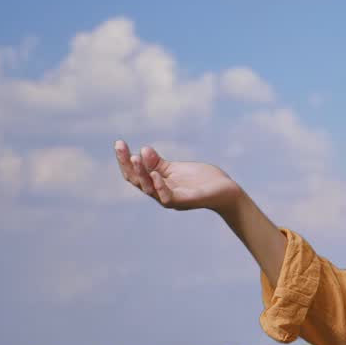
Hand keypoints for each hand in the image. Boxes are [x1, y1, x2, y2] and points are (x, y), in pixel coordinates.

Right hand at [114, 140, 241, 212]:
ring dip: (141, 173)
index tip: (119, 143)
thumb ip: (159, 163)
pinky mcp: (185, 201)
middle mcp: (160, 194)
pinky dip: (160, 187)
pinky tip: (156, 174)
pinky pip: (167, 198)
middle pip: (137, 182)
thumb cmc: (202, 179)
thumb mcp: (177, 168)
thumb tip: (143, 151)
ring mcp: (172, 199)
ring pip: (149, 189)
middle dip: (128, 165)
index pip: (135, 174)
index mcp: (157, 184)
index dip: (125, 160)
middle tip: (122, 148)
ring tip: (135, 158)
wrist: (226, 190)